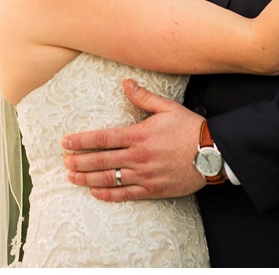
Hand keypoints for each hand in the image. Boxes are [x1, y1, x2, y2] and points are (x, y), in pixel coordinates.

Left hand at [61, 79, 205, 201]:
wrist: (214, 154)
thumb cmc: (191, 129)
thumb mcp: (168, 107)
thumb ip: (143, 97)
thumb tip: (126, 83)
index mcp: (138, 135)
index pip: (102, 139)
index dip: (81, 141)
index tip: (66, 143)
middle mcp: (138, 157)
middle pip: (101, 160)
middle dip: (79, 161)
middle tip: (64, 162)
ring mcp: (144, 176)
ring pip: (109, 178)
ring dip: (88, 178)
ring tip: (72, 177)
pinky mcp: (153, 190)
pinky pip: (125, 194)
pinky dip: (108, 194)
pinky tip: (95, 192)